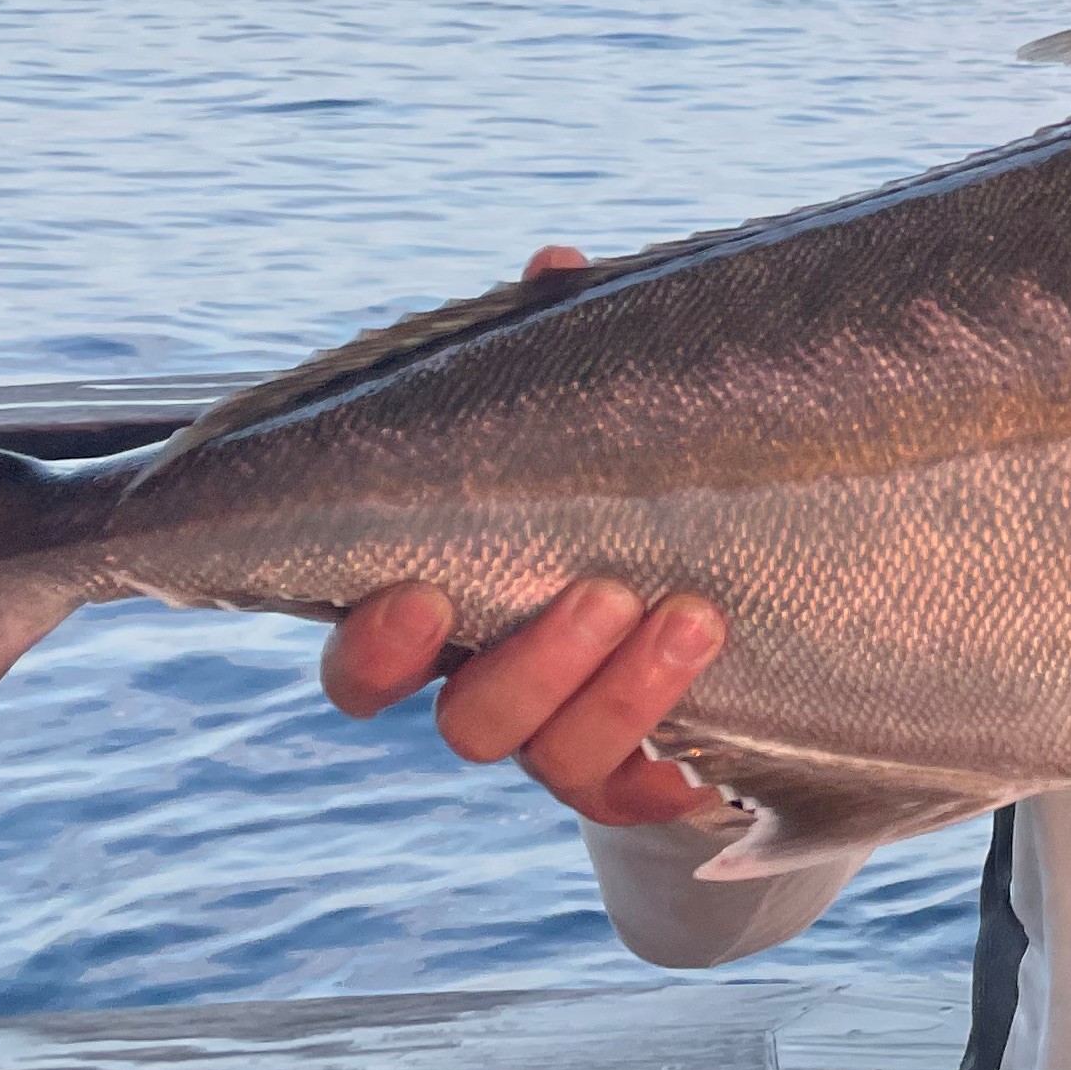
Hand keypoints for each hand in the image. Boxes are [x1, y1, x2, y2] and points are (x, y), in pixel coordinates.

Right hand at [316, 246, 730, 827]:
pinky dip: (666, 778)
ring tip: (694, 613)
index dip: (377, 644)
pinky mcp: (638, 786)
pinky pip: (639, 802)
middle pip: (465, 720)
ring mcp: (561, 751)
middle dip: (528, 664)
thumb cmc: (608, 511)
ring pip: (555, 757)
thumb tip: (554, 267)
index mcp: (447, 620)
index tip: (420, 590)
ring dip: (618, 692)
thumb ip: (558, 360)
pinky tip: (704, 755)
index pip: (366, 663)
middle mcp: (488, 693)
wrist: (700, 641)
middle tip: (600, 590)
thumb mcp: (586, 438)